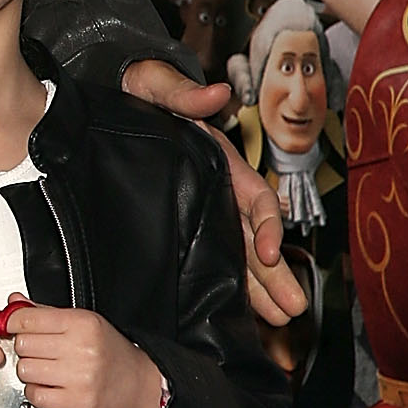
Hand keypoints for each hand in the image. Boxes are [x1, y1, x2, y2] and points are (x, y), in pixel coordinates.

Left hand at [3, 299, 162, 407]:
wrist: (140, 388)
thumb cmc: (112, 354)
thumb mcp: (85, 324)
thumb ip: (46, 312)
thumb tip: (14, 303)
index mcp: (83, 323)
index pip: (26, 319)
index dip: (12, 324)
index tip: (11, 328)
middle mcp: (82, 348)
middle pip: (23, 344)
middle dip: (26, 350)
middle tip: (40, 353)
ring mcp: (79, 377)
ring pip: (25, 370)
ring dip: (30, 372)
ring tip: (48, 371)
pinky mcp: (77, 402)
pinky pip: (34, 395)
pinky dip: (37, 392)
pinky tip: (50, 387)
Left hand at [119, 57, 303, 326]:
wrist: (114, 96)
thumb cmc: (141, 88)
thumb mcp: (158, 86)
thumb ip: (184, 95)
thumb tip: (214, 93)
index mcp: (222, 162)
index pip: (255, 199)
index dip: (267, 226)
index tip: (268, 253)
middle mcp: (219, 191)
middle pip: (254, 238)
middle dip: (275, 274)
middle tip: (293, 308)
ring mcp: (202, 211)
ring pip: (237, 255)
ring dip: (259, 288)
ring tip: (279, 321)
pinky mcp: (180, 224)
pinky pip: (207, 258)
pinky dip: (223, 284)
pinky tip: (234, 312)